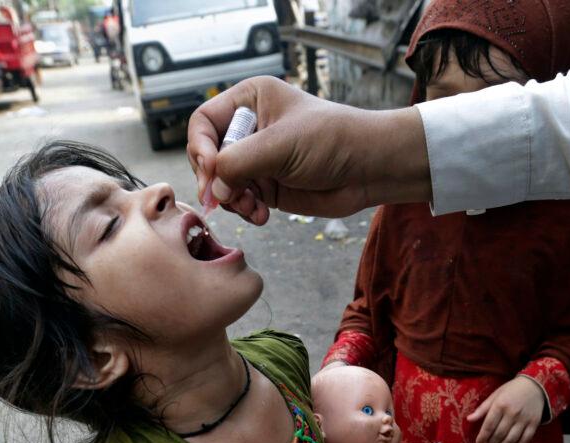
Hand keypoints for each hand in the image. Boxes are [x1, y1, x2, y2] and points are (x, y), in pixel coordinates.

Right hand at [186, 76, 429, 224]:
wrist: (368, 169)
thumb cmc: (332, 140)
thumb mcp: (281, 144)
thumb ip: (239, 162)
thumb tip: (212, 188)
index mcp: (250, 99)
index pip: (204, 122)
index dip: (200, 147)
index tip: (211, 170)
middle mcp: (249, 128)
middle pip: (208, 156)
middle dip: (215, 180)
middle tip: (226, 199)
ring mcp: (257, 159)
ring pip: (221, 183)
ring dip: (232, 200)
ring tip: (252, 208)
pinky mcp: (266, 186)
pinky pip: (239, 201)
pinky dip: (245, 210)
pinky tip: (261, 215)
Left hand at [467, 376, 547, 442]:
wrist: (535, 386)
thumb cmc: (511, 390)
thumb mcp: (495, 396)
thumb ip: (482, 409)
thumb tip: (469, 419)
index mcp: (500, 405)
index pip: (488, 426)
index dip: (482, 437)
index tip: (478, 442)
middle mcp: (512, 413)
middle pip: (499, 435)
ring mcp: (524, 419)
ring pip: (510, 440)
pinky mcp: (534, 424)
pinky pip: (524, 440)